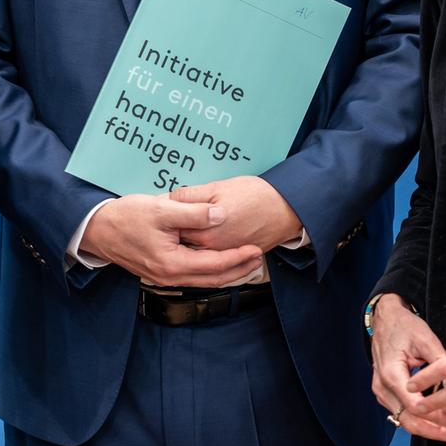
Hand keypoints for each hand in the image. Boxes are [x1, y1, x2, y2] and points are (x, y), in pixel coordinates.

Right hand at [78, 195, 263, 286]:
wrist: (97, 229)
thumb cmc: (126, 217)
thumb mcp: (162, 209)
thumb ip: (193, 214)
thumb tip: (221, 215)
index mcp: (172, 263)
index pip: (214, 265)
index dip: (237, 257)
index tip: (255, 248)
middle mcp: (169, 277)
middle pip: (212, 278)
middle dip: (238, 269)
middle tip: (258, 257)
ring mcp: (164, 277)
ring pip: (203, 279)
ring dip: (226, 271)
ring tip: (245, 260)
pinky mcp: (160, 272)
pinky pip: (192, 275)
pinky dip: (210, 270)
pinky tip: (218, 260)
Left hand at [169, 176, 303, 252]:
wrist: (287, 209)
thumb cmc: (257, 196)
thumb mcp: (218, 187)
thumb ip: (191, 196)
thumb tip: (170, 198)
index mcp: (205, 233)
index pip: (174, 231)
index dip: (166, 219)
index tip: (159, 211)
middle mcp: (212, 250)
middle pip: (183, 246)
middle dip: (173, 235)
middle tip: (163, 225)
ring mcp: (224, 256)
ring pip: (197, 255)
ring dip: (186, 246)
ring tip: (179, 234)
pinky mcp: (235, 256)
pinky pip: (213, 258)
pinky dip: (203, 251)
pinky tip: (200, 241)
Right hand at [369, 295, 445, 442]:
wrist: (385, 319)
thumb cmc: (404, 326)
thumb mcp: (426, 340)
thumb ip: (444, 364)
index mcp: (391, 374)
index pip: (415, 407)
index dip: (439, 417)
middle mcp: (383, 388)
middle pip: (410, 421)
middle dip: (438, 431)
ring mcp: (383, 393)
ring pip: (406, 421)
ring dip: (432, 429)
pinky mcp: (387, 394)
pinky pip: (404, 413)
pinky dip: (424, 420)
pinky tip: (444, 420)